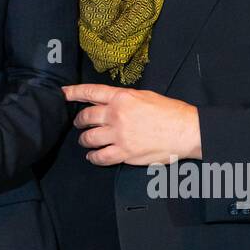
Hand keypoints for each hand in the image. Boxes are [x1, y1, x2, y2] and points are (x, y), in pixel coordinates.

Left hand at [62, 83, 201, 165]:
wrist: (186, 131)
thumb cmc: (171, 112)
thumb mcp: (145, 96)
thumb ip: (124, 99)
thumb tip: (111, 102)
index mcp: (122, 97)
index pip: (90, 92)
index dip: (73, 92)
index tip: (62, 93)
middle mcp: (116, 115)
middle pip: (86, 117)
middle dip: (79, 121)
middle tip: (79, 123)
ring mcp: (119, 135)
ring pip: (89, 138)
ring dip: (84, 139)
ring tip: (85, 140)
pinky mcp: (125, 153)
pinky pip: (100, 157)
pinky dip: (93, 157)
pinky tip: (93, 156)